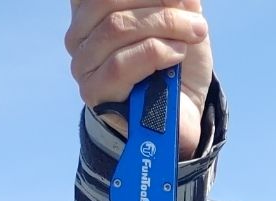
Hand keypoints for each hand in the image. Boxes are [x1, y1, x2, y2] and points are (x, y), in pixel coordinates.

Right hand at [66, 1, 212, 157]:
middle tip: (195, 21)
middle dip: (161, 7)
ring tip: (192, 36)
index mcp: (91, 10)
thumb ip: (171, 0)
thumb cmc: (175, 64)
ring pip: (116, 27)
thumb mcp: (177, 20)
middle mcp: (79, 34)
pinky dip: (155, 53)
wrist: (181, 114)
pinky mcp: (93, 91)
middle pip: (110, 2)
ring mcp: (83, 64)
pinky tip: (176, 55)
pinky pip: (120, 64)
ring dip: (164, 26)